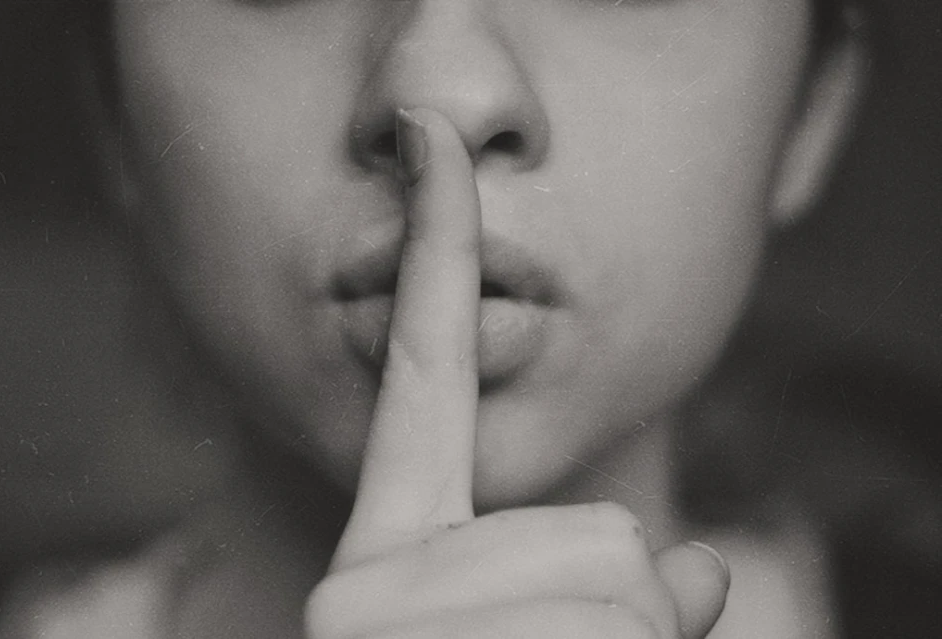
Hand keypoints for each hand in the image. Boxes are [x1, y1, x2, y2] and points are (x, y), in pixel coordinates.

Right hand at [305, 108, 728, 638]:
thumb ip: (613, 587)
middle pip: (597, 524)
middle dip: (618, 604)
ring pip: (623, 569)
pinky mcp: (402, 633)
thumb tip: (708, 567)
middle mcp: (368, 577)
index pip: (423, 371)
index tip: (428, 139)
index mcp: (387, 555)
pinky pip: (631, 615)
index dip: (435, 250)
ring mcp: (388, 612)